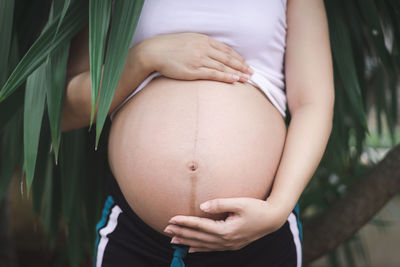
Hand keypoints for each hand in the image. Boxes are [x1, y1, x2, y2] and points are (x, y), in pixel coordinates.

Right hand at [134, 32, 253, 83]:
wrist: (154, 51)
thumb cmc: (169, 47)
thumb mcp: (188, 40)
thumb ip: (201, 45)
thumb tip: (212, 52)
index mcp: (203, 40)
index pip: (225, 49)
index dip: (237, 57)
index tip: (245, 64)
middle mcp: (203, 48)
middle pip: (227, 58)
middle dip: (241, 65)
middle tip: (251, 72)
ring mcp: (199, 59)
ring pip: (223, 66)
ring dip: (236, 72)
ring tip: (246, 78)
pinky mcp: (193, 70)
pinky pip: (213, 74)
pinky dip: (225, 76)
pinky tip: (234, 80)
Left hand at [163, 197, 287, 252]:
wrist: (273, 219)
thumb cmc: (257, 208)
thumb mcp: (240, 203)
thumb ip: (219, 204)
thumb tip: (201, 207)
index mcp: (227, 230)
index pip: (200, 226)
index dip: (185, 222)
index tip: (171, 219)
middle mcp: (226, 241)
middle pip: (199, 237)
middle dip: (182, 233)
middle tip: (166, 229)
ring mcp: (229, 245)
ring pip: (203, 245)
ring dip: (187, 242)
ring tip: (172, 240)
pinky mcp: (232, 244)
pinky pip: (211, 249)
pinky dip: (199, 249)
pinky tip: (190, 250)